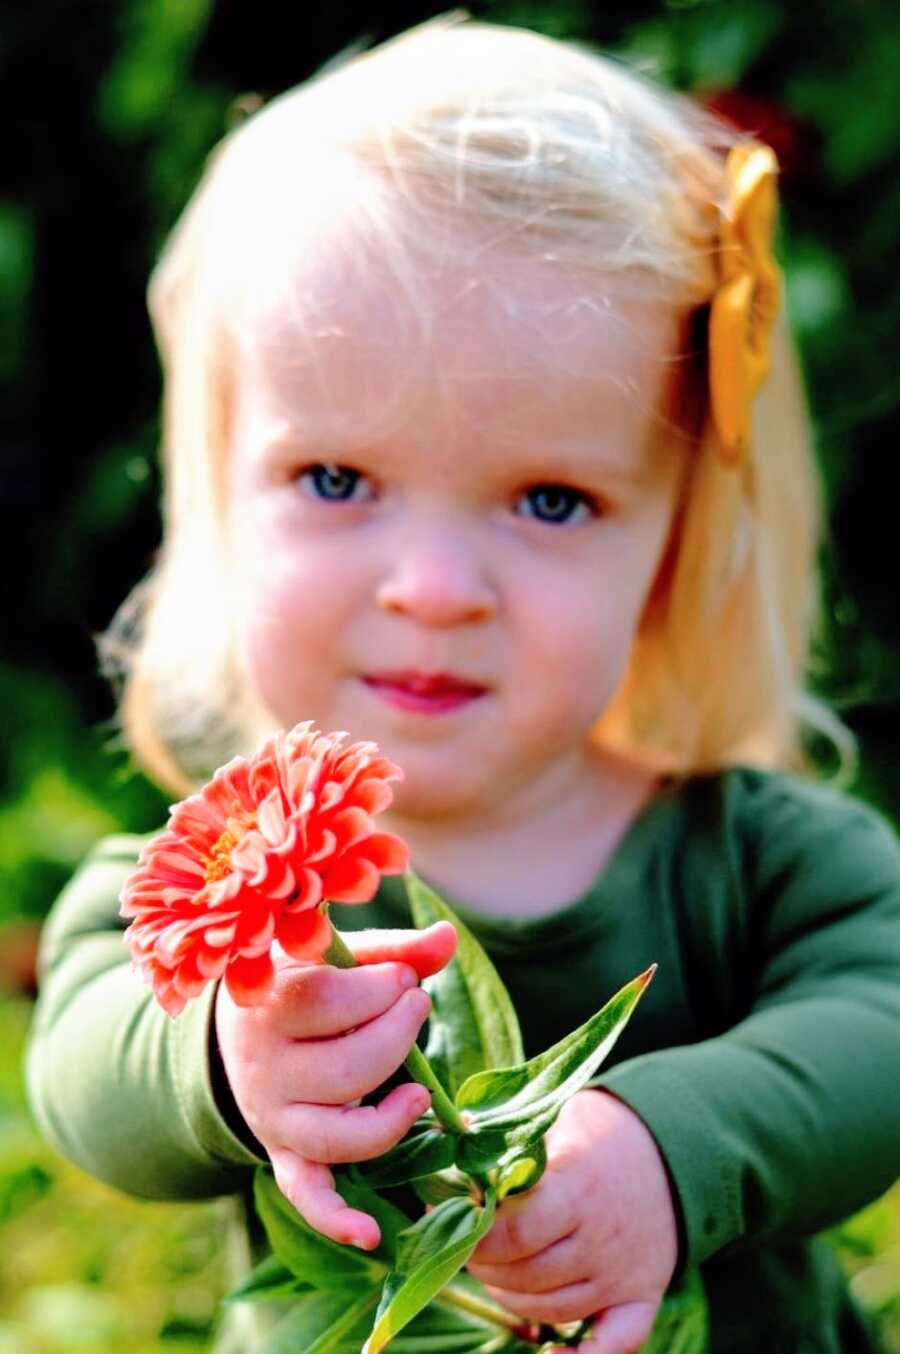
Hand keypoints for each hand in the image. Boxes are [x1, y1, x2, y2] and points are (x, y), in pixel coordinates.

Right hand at [214, 921, 455, 1250]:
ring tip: (420, 1094)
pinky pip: (306, 1195)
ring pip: (337, 1135)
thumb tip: (448, 939)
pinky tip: (370, 1235)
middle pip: (346, 1069)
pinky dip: (336, 1219)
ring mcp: (273, 1118)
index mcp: (267, 1005)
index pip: (329, 999)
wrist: (241, 1024)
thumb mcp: (337, 955)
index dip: (382, 987)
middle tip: (414, 1009)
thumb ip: (395, 949)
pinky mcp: (284, 1155)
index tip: (403, 977)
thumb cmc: (304, 979)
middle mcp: (263, 1068)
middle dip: (399, 1036)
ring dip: (390, 1120)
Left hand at [466, 1090, 677, 1353]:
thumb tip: (462, 1141)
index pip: (516, 1232)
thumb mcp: (559, 1119)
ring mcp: (624, 1273)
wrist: (673, 1147)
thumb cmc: (601, 1130)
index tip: (457, 1222)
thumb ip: (514, 1141)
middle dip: (485, 1266)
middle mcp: (604, 1237)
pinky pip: (617, 1343)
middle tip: (466, 1248)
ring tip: (494, 1272)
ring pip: (553, 1308)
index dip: (478, 1237)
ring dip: (512, 1297)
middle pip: (528, 1274)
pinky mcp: (643, 1295)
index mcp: (580, 1188)